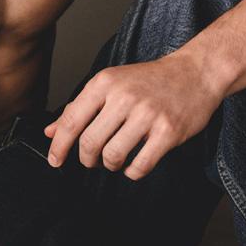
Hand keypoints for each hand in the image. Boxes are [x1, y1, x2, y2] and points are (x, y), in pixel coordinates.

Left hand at [43, 48, 222, 179]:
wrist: (194, 73)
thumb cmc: (149, 81)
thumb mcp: (110, 84)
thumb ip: (80, 108)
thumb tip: (50, 132)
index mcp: (105, 82)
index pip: (72, 121)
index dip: (59, 146)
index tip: (55, 160)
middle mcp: (124, 97)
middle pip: (90, 143)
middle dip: (87, 159)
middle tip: (93, 160)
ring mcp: (148, 114)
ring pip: (113, 156)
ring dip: (110, 166)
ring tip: (115, 160)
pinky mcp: (168, 132)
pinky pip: (140, 165)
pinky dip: (132, 172)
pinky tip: (133, 164)